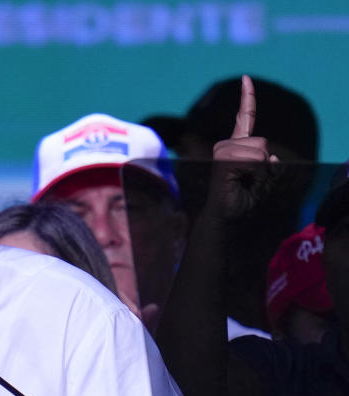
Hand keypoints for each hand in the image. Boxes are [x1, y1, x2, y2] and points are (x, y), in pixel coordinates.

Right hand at [206, 75, 279, 220]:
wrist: (227, 218)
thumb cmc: (243, 200)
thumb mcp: (264, 179)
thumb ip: (270, 164)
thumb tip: (272, 155)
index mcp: (237, 147)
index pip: (244, 118)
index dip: (247, 98)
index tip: (246, 78)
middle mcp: (227, 146)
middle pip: (262, 144)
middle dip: (265, 164)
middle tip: (249, 182)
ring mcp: (223, 152)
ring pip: (260, 152)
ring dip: (260, 172)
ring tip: (244, 184)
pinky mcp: (223, 161)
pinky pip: (252, 160)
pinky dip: (253, 174)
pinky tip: (240, 183)